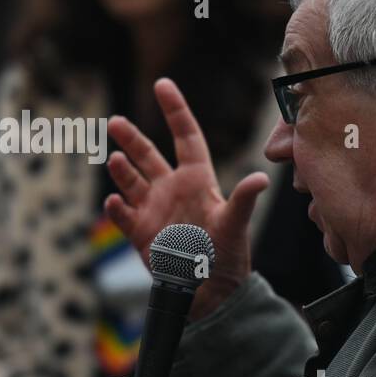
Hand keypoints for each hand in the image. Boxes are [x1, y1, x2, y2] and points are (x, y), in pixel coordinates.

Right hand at [104, 78, 266, 318]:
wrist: (208, 292)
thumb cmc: (227, 256)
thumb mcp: (235, 226)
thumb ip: (242, 200)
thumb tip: (261, 178)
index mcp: (197, 179)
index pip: (185, 136)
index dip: (175, 110)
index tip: (162, 84)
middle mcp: (172, 188)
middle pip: (148, 154)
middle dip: (131, 138)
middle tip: (114, 122)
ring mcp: (153, 209)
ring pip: (131, 180)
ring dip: (121, 170)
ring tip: (114, 160)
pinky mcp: (139, 232)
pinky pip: (123, 214)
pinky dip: (116, 207)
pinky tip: (114, 201)